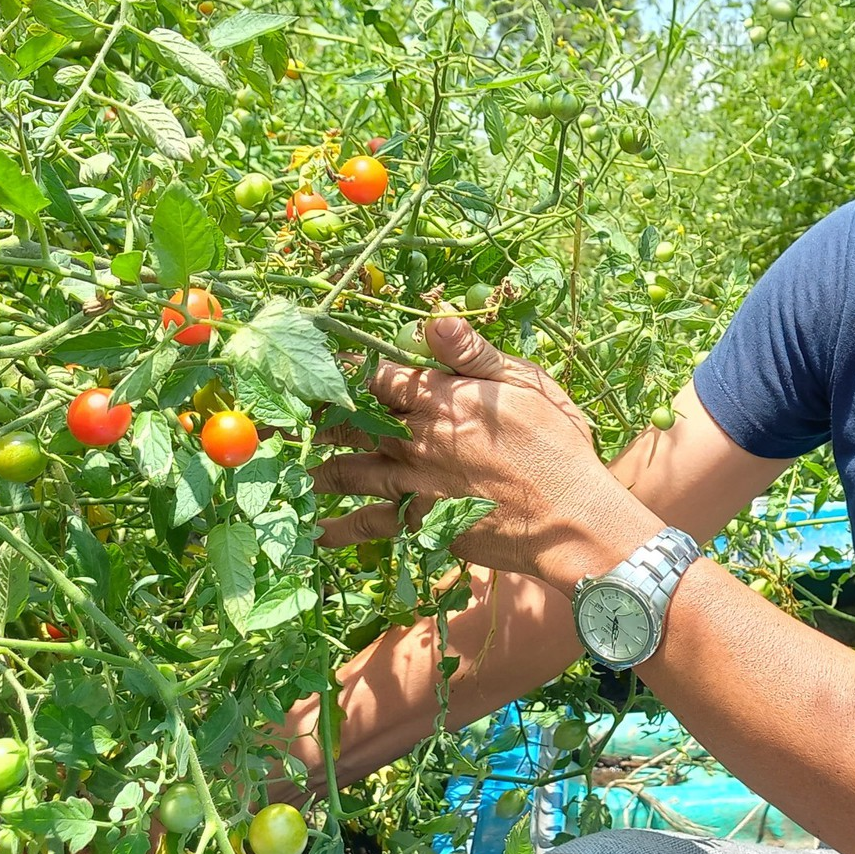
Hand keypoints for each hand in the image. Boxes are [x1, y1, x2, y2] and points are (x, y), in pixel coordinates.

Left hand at [310, 317, 648, 582]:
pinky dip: (338, 529)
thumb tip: (434, 322)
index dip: (350, 366)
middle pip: (351, 420)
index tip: (325, 362)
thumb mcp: (528, 386)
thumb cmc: (558, 446)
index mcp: (443, 398)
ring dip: (315, 464)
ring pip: (347, 469)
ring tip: (290, 460)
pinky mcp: (419, 522)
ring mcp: (413, 483)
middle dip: (317, 413)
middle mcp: (417, 439)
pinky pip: (368, 524)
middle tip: (285, 410)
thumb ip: (475, 356)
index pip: (380, 374)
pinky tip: (314, 531)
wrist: (569, 519)